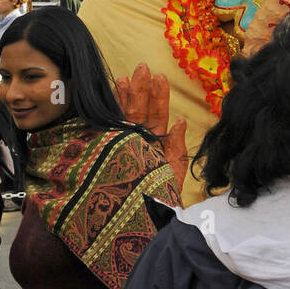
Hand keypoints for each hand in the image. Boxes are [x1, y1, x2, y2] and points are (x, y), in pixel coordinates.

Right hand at [115, 62, 187, 191]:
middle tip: (142, 67)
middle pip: (139, 112)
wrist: (145, 221)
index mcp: (155, 146)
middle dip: (140, 89)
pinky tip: (108, 99)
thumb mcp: (173, 172)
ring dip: (125, 96)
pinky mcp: (111, 155)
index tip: (159, 77)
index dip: (158, 97)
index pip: (158, 116)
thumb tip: (181, 120)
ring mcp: (124, 147)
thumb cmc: (161, 200)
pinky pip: (110, 131)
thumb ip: (176, 146)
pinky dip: (109, 114)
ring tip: (125, 77)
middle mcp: (138, 143)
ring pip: (124, 117)